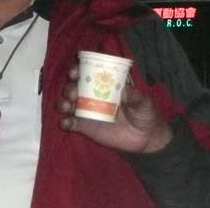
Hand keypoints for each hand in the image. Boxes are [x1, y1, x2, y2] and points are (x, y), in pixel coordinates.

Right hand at [58, 66, 172, 153]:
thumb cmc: (145, 113)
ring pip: (68, 103)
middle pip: (74, 87)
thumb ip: (134, 96)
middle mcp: (92, 95)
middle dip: (69, 88)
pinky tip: (66, 122)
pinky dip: (65, 122)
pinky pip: (71, 123)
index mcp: (105, 85)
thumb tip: (122, 90)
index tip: (75, 72)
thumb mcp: (143, 102)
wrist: (146, 138)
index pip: (88, 73)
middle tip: (72, 94)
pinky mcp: (86, 127)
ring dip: (63, 103)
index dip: (78, 70)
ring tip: (66, 107)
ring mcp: (88, 111)